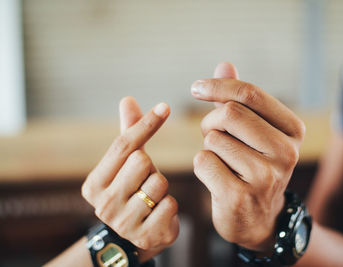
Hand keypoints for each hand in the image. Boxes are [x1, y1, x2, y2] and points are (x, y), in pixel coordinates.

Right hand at [81, 97, 178, 262]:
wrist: (136, 236)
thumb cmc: (130, 191)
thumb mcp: (125, 165)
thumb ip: (128, 134)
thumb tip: (127, 99)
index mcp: (94, 184)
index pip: (122, 146)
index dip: (145, 124)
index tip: (165, 107)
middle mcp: (104, 204)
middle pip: (142, 161)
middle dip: (150, 167)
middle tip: (144, 181)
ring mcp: (124, 223)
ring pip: (159, 183)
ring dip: (161, 187)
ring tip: (150, 198)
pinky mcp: (146, 235)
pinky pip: (171, 204)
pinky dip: (169, 205)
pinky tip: (158, 213)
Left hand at [191, 63, 304, 252]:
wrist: (258, 219)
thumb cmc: (253, 166)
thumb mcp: (254, 132)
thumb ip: (239, 99)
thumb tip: (224, 64)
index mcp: (293, 130)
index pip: (250, 94)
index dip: (218, 86)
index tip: (196, 88)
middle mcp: (286, 153)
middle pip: (230, 113)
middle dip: (211, 122)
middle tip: (213, 135)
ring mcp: (265, 177)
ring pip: (213, 139)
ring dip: (208, 147)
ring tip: (223, 161)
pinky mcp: (239, 197)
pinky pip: (203, 162)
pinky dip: (202, 166)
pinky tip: (217, 179)